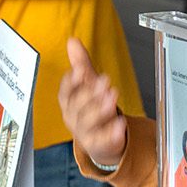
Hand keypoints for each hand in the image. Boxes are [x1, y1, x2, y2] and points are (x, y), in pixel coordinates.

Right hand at [58, 37, 126, 169]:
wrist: (99, 140)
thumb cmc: (90, 109)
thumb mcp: (87, 85)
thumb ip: (81, 64)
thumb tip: (72, 41)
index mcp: (68, 101)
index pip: (65, 90)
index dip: (72, 81)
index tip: (80, 70)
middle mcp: (73, 117)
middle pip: (77, 106)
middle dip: (90, 93)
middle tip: (104, 81)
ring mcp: (84, 132)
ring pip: (88, 122)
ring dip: (100, 110)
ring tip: (112, 98)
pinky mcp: (97, 145)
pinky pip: (103, 140)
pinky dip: (111, 133)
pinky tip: (121, 124)